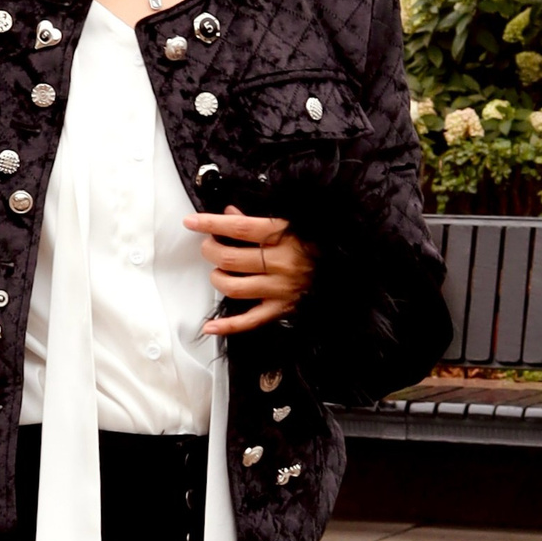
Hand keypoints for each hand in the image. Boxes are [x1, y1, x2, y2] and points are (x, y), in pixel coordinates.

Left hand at [184, 209, 314, 335]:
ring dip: (217, 278)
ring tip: (218, 272)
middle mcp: (280, 263)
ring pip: (233, 287)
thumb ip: (259, 220)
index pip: (238, 228)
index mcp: (283, 235)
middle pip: (229, 258)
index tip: (191, 222)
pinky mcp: (283, 309)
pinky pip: (250, 322)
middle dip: (210, 250)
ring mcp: (281, 289)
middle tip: (208, 246)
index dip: (210, 224)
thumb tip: (229, 214)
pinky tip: (209, 327)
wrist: (350, 265)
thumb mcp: (293, 222)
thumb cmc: (319, 241)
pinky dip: (227, 326)